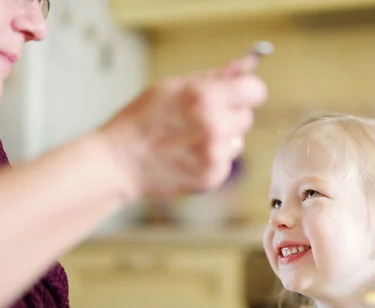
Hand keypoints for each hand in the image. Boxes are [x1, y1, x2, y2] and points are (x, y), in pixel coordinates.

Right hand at [99, 52, 266, 200]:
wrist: (119, 163)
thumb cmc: (141, 121)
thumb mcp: (173, 87)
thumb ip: (213, 77)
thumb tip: (246, 65)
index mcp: (206, 96)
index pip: (256, 90)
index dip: (246, 91)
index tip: (237, 95)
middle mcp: (215, 125)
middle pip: (246, 117)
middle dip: (229, 116)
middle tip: (199, 120)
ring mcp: (215, 154)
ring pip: (237, 141)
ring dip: (221, 139)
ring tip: (188, 141)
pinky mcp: (213, 176)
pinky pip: (226, 162)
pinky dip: (211, 160)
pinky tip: (187, 157)